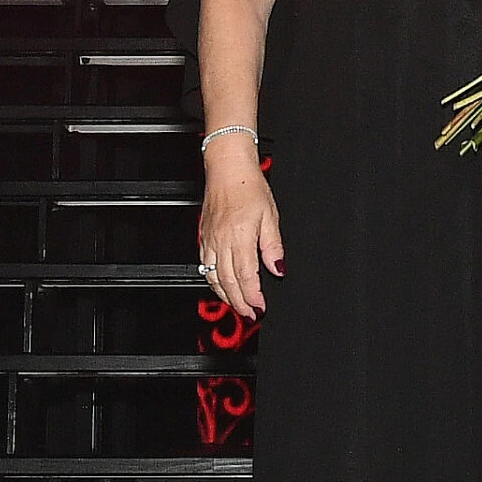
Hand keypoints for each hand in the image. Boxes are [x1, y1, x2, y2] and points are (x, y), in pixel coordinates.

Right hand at [198, 137, 284, 316]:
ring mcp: (210, 239)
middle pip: (228, 281)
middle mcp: (222, 240)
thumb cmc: (248, 186)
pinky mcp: (204, 236)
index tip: (261, 307)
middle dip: (239, 302)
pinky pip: (204, 264)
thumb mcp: (270, 215)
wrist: (227, 168)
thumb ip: (273, 246)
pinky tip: (221, 285)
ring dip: (225, 295)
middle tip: (250, 314)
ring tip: (238, 305)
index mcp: (240, 236)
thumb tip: (278, 268)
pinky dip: (212, 280)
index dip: (253, 296)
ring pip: (213, 276)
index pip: (246, 276)